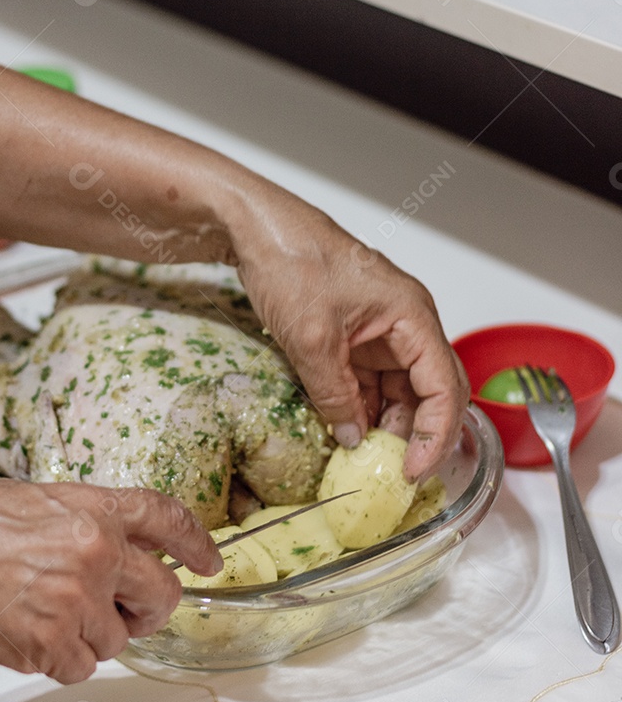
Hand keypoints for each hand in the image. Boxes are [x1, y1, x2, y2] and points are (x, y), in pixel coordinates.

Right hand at [0, 480, 221, 683]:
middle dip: (151, 608)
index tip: (207, 559)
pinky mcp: (54, 645)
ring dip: (93, 637)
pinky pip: (83, 668)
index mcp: (90, 509)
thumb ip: (80, 517)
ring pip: (120, 638)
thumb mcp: (27, 499)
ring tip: (50, 617)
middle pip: (162, 592)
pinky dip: (63, 662)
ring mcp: (77, 600)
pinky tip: (33, 638)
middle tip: (132, 612)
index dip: (195, 540)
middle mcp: (95, 552)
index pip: (166, 517)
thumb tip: (113, 537)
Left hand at [234, 194, 468, 482]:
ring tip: (364, 461)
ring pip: (398, 391)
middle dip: (415, 434)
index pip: (445, 386)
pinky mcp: (355, 339)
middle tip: (393, 474)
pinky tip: (347, 435)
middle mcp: (406, 326)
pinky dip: (362, 410)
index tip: (413, 470)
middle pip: (430, 392)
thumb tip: (352, 439)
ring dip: (385, 426)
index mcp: (412, 317)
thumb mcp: (311, 338)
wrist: (257, 228)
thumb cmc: (292, 259)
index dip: (434, 434)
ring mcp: (381, 333)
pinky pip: (369, 382)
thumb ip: (334, 394)